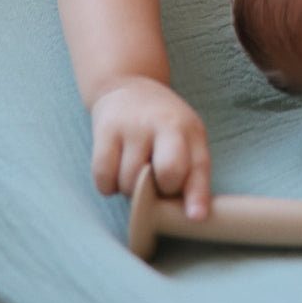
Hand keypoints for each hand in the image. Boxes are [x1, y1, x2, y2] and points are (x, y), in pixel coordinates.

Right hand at [89, 76, 210, 219]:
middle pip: (167, 172)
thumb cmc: (163, 124)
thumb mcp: (187, 138)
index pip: (198, 165)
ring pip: (131, 184)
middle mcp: (164, 123)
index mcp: (189, 128)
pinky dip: (108, 186)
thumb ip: (191, 172)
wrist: (128, 85)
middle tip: (156, 183)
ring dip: (131, 190)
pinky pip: (103, 179)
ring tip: (135, 170)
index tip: (195, 217)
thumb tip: (192, 215)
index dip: (197, 194)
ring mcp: (133, 125)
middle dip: (161, 190)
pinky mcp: (104, 130)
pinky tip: (115, 169)